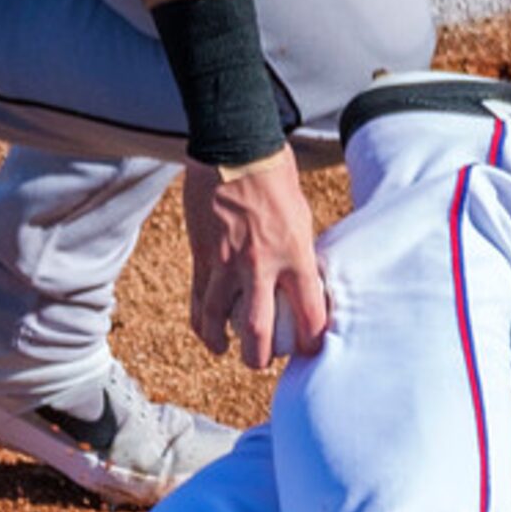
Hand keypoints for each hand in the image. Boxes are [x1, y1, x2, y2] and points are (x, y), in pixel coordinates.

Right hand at [181, 152, 327, 369]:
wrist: (234, 150)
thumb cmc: (276, 177)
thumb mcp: (302, 217)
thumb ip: (300, 253)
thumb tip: (301, 281)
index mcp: (295, 255)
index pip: (309, 315)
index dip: (311, 341)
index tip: (309, 348)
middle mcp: (261, 266)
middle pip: (259, 332)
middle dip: (260, 357)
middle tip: (262, 361)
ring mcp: (226, 264)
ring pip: (218, 321)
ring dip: (221, 343)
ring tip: (225, 349)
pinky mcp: (202, 256)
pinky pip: (198, 299)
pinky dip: (201, 320)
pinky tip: (205, 329)